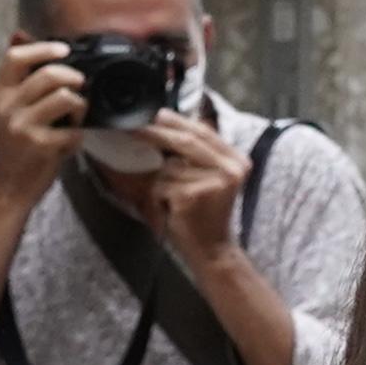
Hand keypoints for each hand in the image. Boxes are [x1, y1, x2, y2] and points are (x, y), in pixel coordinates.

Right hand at [0, 37, 84, 201]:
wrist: (10, 186)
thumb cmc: (18, 145)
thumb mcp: (12, 110)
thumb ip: (23, 81)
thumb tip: (26, 39)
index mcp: (0, 94)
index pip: (15, 58)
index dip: (42, 49)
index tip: (64, 50)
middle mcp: (8, 107)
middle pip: (48, 75)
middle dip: (74, 77)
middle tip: (82, 85)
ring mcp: (24, 126)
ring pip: (66, 98)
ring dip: (80, 106)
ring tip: (75, 118)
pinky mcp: (42, 145)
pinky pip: (75, 130)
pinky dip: (79, 136)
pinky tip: (70, 142)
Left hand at [121, 109, 248, 266]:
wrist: (211, 251)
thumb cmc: (201, 214)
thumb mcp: (205, 178)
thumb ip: (193, 153)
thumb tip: (162, 121)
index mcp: (236, 160)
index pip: (202, 131)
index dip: (175, 120)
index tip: (152, 113)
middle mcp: (232, 168)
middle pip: (185, 140)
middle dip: (155, 132)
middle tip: (130, 126)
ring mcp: (214, 182)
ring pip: (169, 166)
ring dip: (156, 179)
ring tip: (164, 198)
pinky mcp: (193, 195)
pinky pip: (161, 184)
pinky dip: (155, 195)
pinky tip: (167, 209)